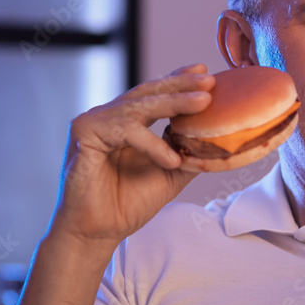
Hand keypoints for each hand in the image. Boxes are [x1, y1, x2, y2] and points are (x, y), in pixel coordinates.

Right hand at [49, 64, 214, 248]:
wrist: (97, 233)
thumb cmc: (127, 204)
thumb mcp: (170, 174)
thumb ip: (189, 153)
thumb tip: (220, 139)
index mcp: (126, 122)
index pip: (154, 94)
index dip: (178, 80)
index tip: (206, 72)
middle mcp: (108, 117)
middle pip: (148, 92)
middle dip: (181, 84)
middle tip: (209, 80)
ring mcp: (94, 122)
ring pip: (139, 106)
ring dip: (174, 104)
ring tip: (203, 105)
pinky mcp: (84, 134)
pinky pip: (125, 130)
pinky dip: (151, 144)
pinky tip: (171, 159)